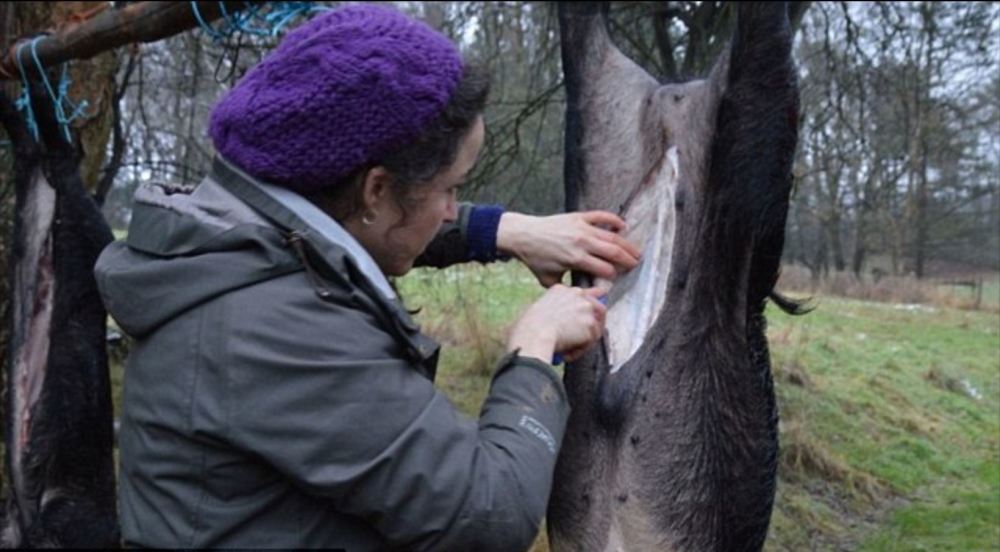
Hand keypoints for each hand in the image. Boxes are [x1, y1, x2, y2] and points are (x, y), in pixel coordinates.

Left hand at [497, 211, 640, 286]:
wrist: (523, 235)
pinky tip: (623, 226)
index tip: (617, 278)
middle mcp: (582, 243)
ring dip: (626, 244)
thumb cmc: (535, 259)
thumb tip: (580, 296)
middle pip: (613, 252)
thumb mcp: (549, 280)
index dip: (613, 275)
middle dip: (627, 260)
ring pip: (612, 237)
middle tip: (637, 265)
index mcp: (576, 259)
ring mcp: (581, 228)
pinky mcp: (578, 217)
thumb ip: (566, 288)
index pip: (604, 269)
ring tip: (636, 251)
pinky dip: (614, 220)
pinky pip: (601, 216)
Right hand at [508, 285, 607, 362]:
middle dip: (594, 323)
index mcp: (560, 290)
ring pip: (595, 327)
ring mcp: (585, 308)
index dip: (586, 306)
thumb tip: (551, 324)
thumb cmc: (526, 328)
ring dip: (586, 340)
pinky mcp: (590, 323)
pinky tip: (567, 354)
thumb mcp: (535, 310)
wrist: (533, 335)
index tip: (585, 316)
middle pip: (598, 306)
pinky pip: (590, 341)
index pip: (582, 292)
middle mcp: (576, 294)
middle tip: (586, 338)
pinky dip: (580, 350)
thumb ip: (550, 311)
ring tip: (571, 350)